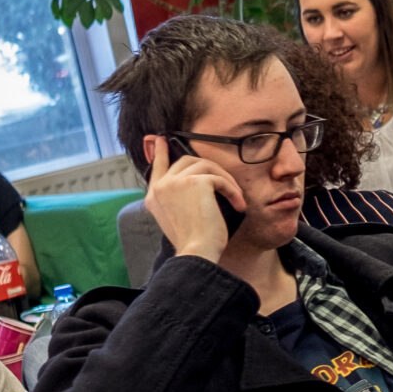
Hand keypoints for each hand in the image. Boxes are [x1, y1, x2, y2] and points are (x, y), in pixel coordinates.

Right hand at [144, 134, 243, 262]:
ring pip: (206, 166)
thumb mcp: (177, 218)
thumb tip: (196, 182)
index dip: (159, 151)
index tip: (161, 139)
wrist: (196, 253)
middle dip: (210, 168)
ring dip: (225, 180)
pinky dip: (232, 190)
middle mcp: (160, 186)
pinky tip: (238, 205)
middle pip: (186, 161)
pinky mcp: (195, 182)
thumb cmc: (193, 242)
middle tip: (226, 181)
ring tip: (236, 198)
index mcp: (153, 197)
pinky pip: (219, 178)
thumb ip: (177, 198)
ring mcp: (175, 182)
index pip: (157, 167)